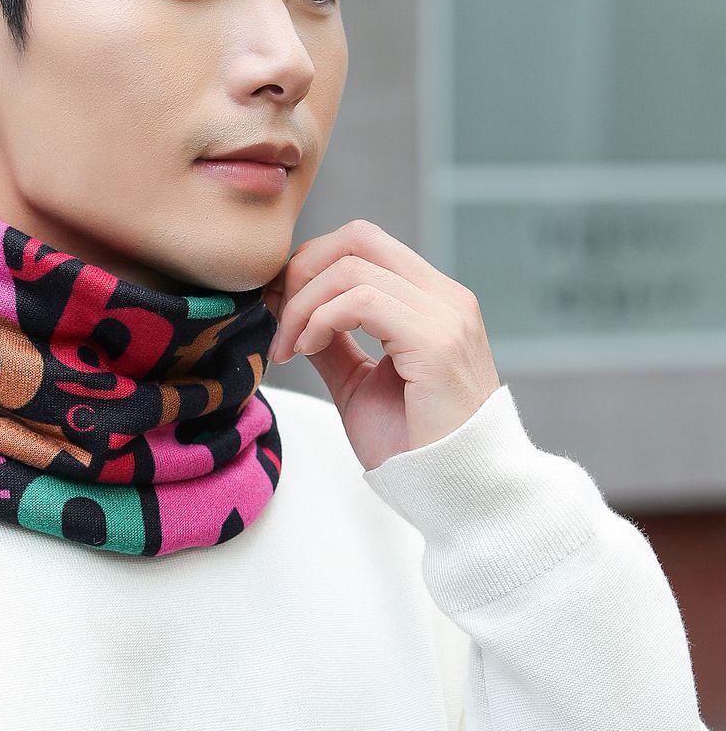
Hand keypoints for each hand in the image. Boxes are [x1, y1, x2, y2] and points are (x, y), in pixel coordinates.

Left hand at [261, 220, 502, 471]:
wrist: (455, 492)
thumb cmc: (412, 444)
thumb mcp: (356, 381)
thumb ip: (329, 338)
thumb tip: (287, 302)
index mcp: (431, 299)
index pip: (362, 243)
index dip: (309, 263)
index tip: (275, 305)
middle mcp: (445, 297)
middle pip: (357, 237)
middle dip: (301, 270)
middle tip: (277, 319)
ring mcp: (446, 315)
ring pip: (352, 267)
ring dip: (302, 305)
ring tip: (289, 349)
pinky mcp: (437, 342)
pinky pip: (362, 301)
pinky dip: (321, 319)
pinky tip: (307, 351)